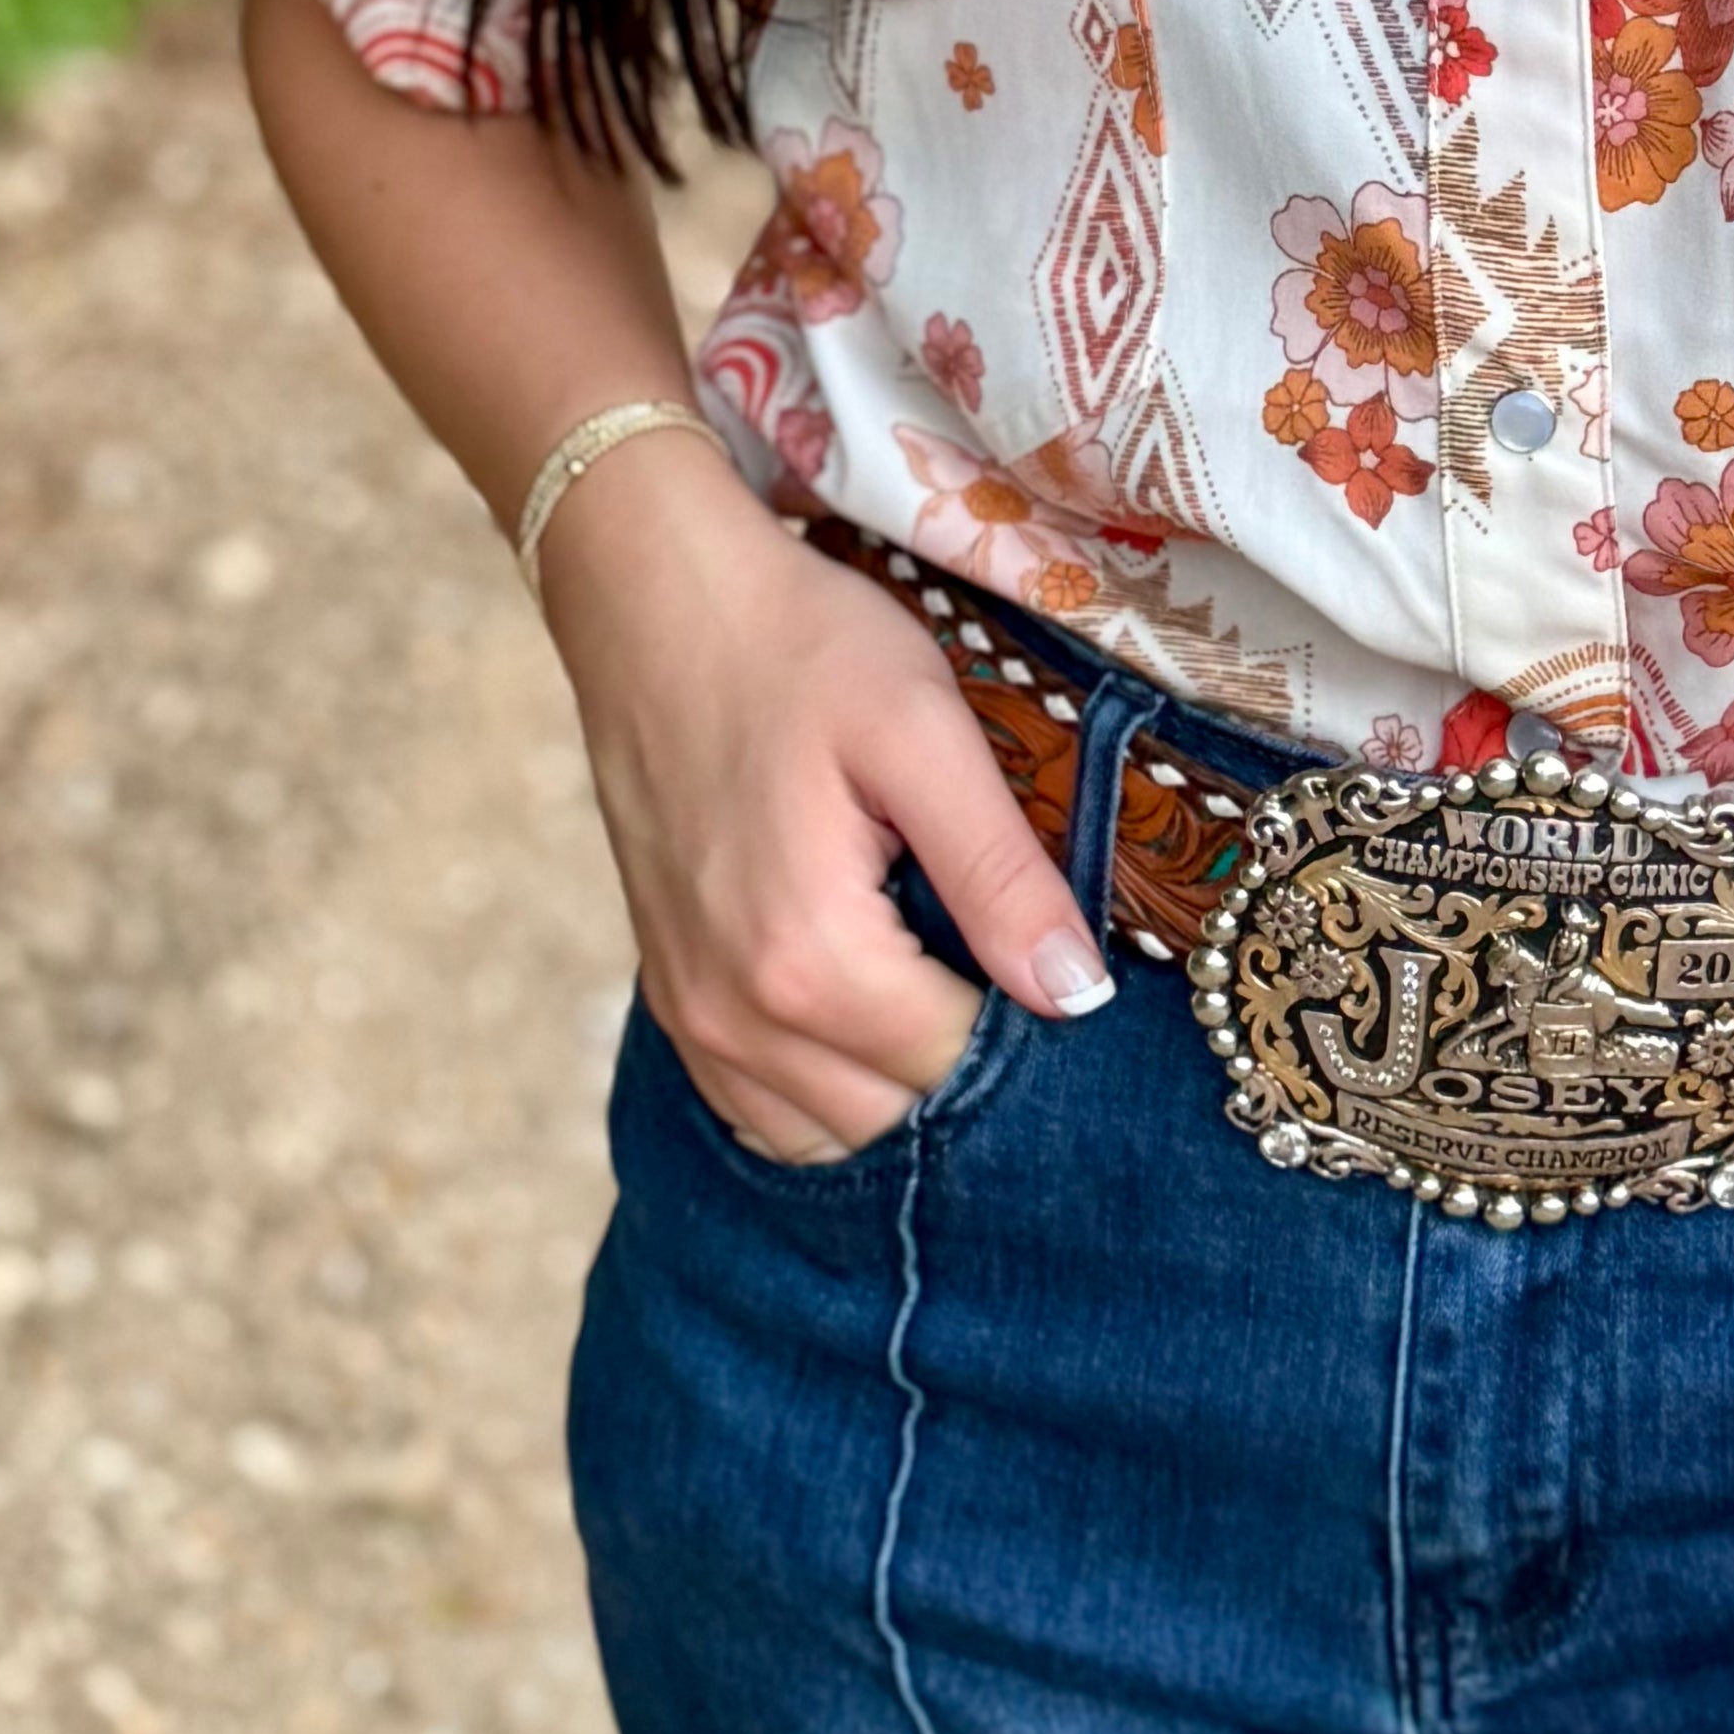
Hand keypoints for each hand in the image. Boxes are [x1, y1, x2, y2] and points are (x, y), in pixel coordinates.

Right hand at [535, 436, 1114, 1158]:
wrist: (656, 601)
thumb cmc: (801, 648)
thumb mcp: (924, 733)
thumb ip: (1000, 875)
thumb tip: (1078, 997)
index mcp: (809, 958)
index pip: (956, 1069)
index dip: (1031, 1032)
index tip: (1066, 966)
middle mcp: (734, 1016)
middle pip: (893, 1117)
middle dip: (968, 1067)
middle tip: (1015, 964)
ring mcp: (690, 1015)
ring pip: (826, 1132)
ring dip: (899, 1088)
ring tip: (949, 981)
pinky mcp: (671, 995)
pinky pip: (760, 1105)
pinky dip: (828, 1089)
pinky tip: (874, 1009)